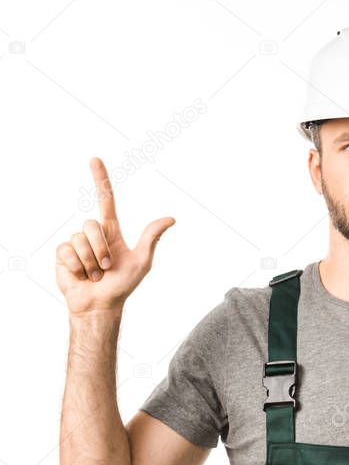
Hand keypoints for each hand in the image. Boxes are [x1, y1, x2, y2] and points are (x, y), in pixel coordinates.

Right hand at [56, 156, 175, 315]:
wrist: (100, 305)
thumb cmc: (122, 286)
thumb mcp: (142, 262)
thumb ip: (151, 238)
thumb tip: (171, 218)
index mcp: (111, 232)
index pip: (105, 200)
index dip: (100, 180)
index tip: (94, 159)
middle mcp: (92, 235)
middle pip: (92, 224)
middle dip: (101, 249)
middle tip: (107, 268)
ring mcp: (76, 243)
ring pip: (79, 240)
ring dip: (90, 262)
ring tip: (95, 275)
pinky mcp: (62, 255)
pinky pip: (67, 250)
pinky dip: (77, 266)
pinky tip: (81, 275)